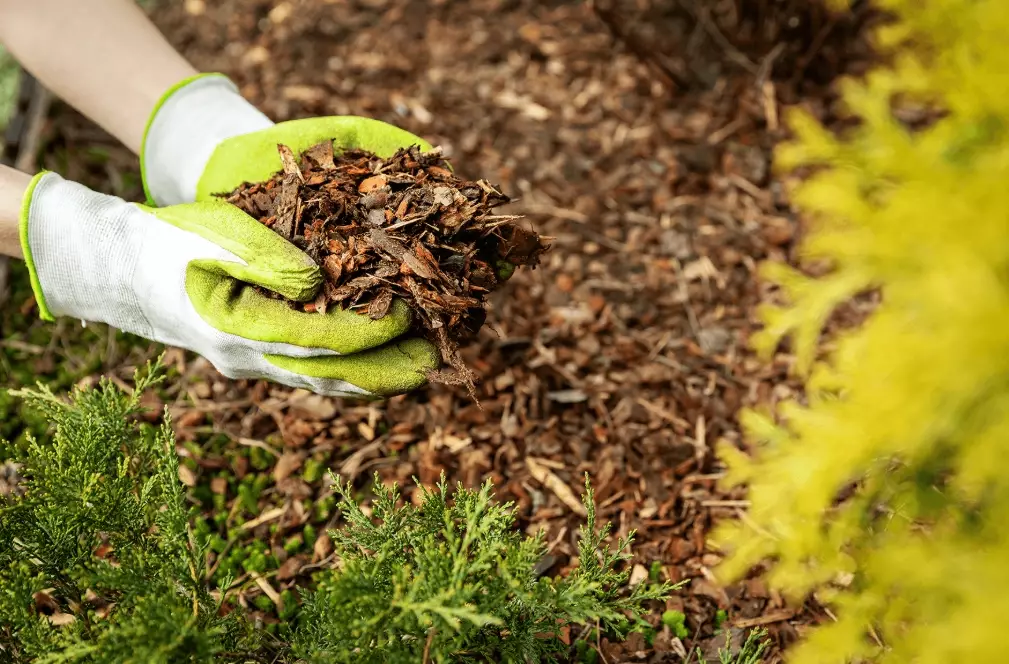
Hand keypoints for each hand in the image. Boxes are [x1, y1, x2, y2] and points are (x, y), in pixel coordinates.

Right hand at [19, 172, 437, 397]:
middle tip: (435, 366)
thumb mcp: (214, 236)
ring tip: (419, 370)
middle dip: (385, 371)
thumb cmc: (171, 241)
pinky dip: (347, 372)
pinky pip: (310, 373)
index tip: (409, 314)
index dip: (369, 331)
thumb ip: (264, 259)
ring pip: (322, 380)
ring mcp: (250, 365)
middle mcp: (247, 358)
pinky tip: (378, 364)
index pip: (320, 339)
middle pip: (329, 374)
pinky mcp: (255, 359)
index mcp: (238, 327)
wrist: (125, 269)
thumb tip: (317, 283)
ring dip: (372, 377)